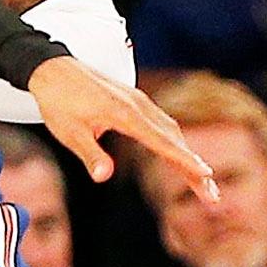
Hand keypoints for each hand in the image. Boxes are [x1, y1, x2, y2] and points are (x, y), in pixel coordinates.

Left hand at [30, 57, 217, 201]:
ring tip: (203, 184)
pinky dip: (177, 144)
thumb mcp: (69, 132)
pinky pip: (164, 124)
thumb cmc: (59, 103)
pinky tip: (182, 159)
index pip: (162, 142)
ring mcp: (140, 101)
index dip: (184, 160)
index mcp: (125, 114)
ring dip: (189, 158)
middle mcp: (139, 106)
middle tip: (212, 196)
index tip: (206, 174)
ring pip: (173, 131)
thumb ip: (89, 154)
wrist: (54, 70)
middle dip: (194, 169)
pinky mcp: (137, 101)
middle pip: (175, 140)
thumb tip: (103, 176)